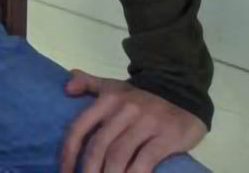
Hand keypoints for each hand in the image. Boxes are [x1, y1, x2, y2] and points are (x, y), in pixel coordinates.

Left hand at [60, 70, 206, 172]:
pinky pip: (145, 160)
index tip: (63, 171)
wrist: (184, 91)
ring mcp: (146, 123)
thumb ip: (89, 84)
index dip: (68, 152)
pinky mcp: (167, 136)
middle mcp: (124, 110)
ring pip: (119, 155)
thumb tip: (65, 87)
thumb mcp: (114, 86)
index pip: (80, 126)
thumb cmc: (142, 96)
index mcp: (108, 99)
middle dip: (87, 170)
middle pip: (98, 146)